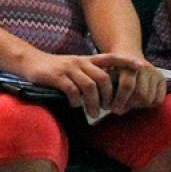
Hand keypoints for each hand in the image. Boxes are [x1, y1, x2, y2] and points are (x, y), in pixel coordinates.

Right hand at [25, 52, 140, 119]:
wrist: (31, 62)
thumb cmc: (56, 69)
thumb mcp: (75, 67)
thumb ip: (89, 75)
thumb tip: (107, 92)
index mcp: (87, 60)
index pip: (110, 58)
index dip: (125, 61)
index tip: (139, 67)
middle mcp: (80, 62)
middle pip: (103, 78)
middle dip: (109, 96)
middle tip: (109, 109)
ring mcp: (68, 68)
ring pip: (89, 86)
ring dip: (94, 103)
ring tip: (93, 114)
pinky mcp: (57, 76)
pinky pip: (72, 90)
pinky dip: (76, 101)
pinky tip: (75, 106)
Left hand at [104, 56, 166, 114]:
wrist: (127, 55)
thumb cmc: (112, 70)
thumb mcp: (105, 75)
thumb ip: (107, 89)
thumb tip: (112, 108)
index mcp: (128, 64)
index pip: (127, 85)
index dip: (120, 100)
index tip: (113, 109)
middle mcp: (143, 66)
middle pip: (141, 95)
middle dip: (129, 105)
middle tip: (120, 108)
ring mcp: (154, 72)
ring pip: (149, 99)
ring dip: (138, 105)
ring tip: (129, 103)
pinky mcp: (161, 78)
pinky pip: (158, 100)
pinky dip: (149, 105)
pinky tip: (139, 101)